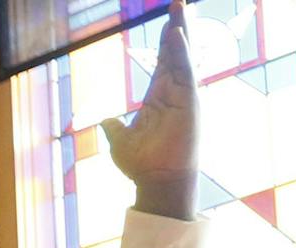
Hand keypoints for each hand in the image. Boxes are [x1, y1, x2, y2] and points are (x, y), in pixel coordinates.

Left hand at [101, 0, 198, 219]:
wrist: (156, 182)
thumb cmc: (142, 165)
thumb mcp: (120, 142)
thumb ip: (114, 128)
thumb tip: (106, 121)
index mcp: (158, 97)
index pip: (162, 63)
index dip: (164, 42)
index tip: (166, 23)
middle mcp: (173, 93)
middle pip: (175, 54)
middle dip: (175, 28)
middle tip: (176, 3)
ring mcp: (183, 96)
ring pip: (182, 57)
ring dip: (180, 32)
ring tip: (178, 7)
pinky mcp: (189, 103)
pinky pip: (186, 73)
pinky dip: (181, 54)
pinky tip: (176, 35)